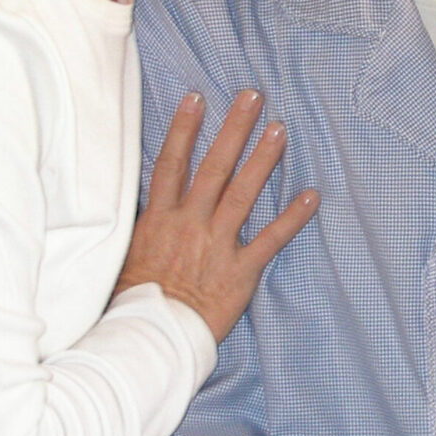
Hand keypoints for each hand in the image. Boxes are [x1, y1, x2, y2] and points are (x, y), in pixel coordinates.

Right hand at [115, 90, 318, 341]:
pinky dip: (292, 218)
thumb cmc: (132, 302)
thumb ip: (142, 226)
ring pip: (242, 192)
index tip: (197, 98)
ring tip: (278, 129)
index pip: (172, 163)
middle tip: (251, 96)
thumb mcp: (124, 255)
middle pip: (213, 166)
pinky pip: (270, 239)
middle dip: (233, 129)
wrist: (149, 338)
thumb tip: (146, 203)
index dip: (184, 128)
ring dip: (262, 159)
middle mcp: (189, 223)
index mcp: (158, 218)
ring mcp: (216, 244)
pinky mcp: (239, 270)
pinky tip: (310, 197)